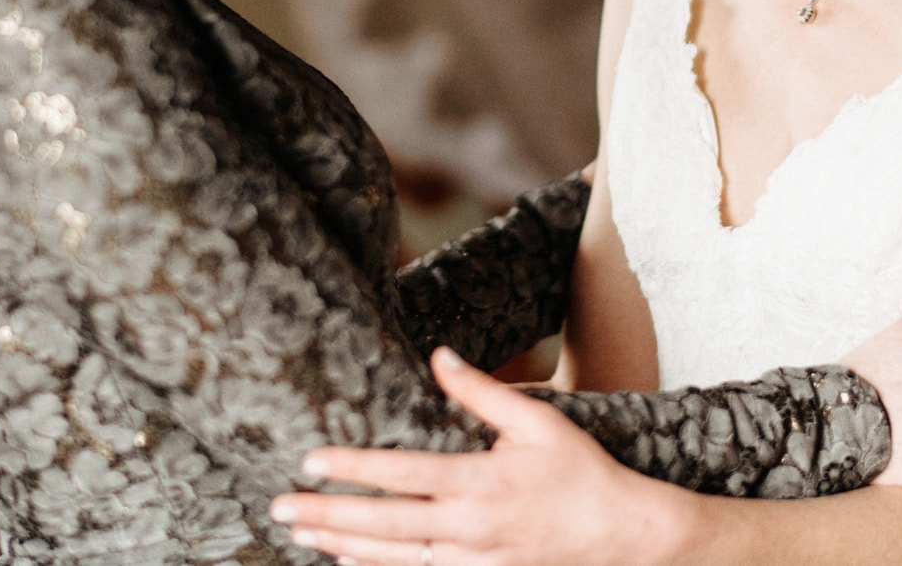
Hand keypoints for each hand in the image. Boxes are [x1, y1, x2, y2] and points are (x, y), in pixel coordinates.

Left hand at [272, 348, 687, 565]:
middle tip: (280, 507)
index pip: (402, 474)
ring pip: (395, 559)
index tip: (310, 462)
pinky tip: (348, 561)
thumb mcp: (536, 421)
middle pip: (384, 524)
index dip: (352, 468)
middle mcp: (470, 527)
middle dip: (328, 515)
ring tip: (302, 534)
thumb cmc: (579, 471)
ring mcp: (474, 559)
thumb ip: (481, 391)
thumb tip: (439, 356)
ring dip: (344, 547)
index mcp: (481, 482)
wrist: (621, 534)